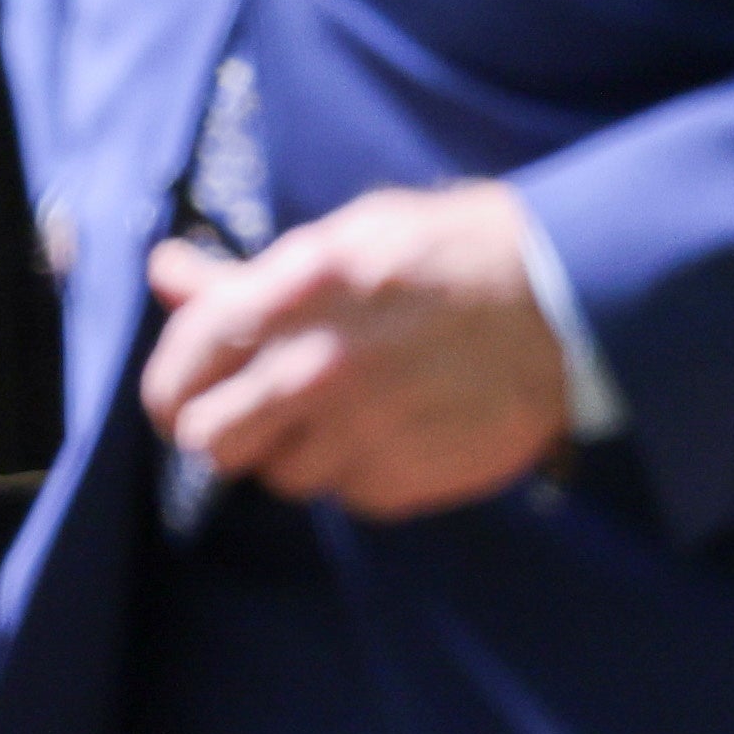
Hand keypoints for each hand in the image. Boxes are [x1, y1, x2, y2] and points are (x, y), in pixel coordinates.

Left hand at [137, 179, 572, 520]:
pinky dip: (353, 474)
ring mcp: (361, 430)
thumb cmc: (451, 254)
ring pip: (275, 476)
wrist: (568, 303)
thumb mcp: (345, 237)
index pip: (183, 368)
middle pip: (209, 442)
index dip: (172, 388)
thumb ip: (246, 275)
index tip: (183, 395)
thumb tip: (164, 272)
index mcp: (293, 293)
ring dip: (291, 453)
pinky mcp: (403, 481)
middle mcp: (317, 368)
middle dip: (220, 429)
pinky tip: (387, 433)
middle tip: (249, 414)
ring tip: (336, 416)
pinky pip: (343, 496)